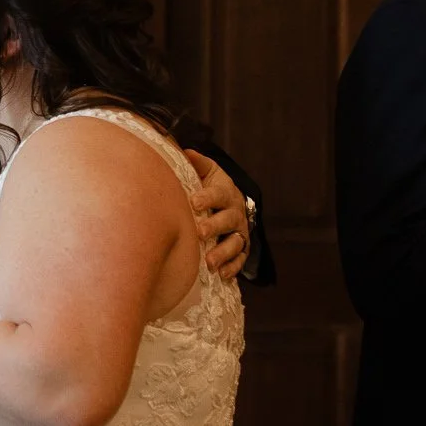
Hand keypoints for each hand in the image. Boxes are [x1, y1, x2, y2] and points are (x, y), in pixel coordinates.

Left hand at [184, 150, 248, 281]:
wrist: (230, 202)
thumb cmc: (211, 186)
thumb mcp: (207, 172)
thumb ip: (197, 164)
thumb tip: (184, 151)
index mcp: (225, 192)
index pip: (218, 194)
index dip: (207, 198)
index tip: (194, 202)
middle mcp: (235, 213)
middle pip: (227, 220)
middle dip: (214, 226)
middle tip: (200, 232)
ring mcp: (239, 232)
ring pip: (234, 243)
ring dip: (223, 252)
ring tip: (210, 262)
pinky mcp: (241, 249)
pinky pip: (239, 260)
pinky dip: (232, 268)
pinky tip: (221, 275)